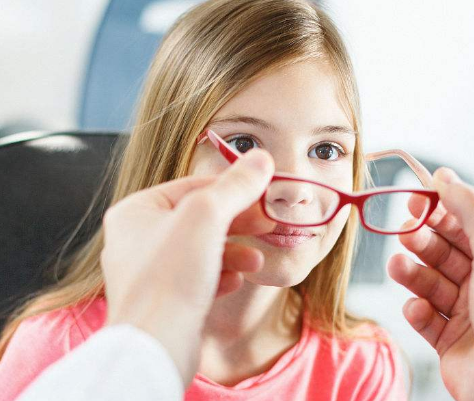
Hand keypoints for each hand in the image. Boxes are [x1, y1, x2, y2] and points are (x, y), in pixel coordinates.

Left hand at [101, 149, 274, 385]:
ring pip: (202, 249)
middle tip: (268, 222)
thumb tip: (260, 159)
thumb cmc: (169, 277)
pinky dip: (222, 275)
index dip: (232, 187)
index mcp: (136, 212)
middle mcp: (137, 240)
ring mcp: (150, 273)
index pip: (192, 186)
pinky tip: (237, 281)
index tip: (264, 192)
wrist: (156, 346)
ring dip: (235, 251)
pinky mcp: (165, 300)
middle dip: (238, 222)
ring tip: (256, 260)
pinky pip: (199, 278)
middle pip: (199, 218)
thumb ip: (235, 185)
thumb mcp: (207, 216)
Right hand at [387, 168, 473, 400]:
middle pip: (445, 251)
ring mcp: (470, 312)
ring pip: (430, 281)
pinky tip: (419, 308)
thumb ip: (470, 207)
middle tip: (405, 234)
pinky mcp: (451, 339)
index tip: (415, 199)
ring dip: (412, 273)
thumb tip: (444, 175)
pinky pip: (426, 316)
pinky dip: (418, 310)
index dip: (441, 210)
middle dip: (423, 241)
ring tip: (398, 267)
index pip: (468, 225)